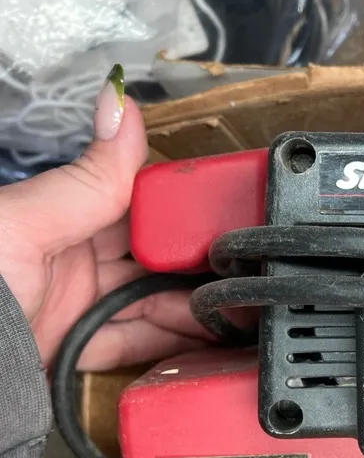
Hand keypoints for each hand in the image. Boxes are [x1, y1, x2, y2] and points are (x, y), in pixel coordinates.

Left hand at [0, 66, 209, 370]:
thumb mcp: (24, 223)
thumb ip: (87, 178)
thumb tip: (121, 104)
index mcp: (58, 215)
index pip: (138, 204)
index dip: (184, 210)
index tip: (228, 216)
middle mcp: (70, 260)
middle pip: (154, 258)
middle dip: (200, 263)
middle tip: (245, 269)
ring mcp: (75, 308)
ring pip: (153, 304)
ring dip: (196, 307)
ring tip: (238, 308)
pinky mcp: (76, 353)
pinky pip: (136, 346)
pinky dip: (172, 345)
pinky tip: (204, 339)